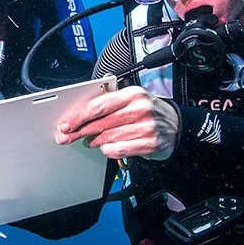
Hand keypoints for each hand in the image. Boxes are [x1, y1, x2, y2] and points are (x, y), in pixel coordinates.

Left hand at [54, 86, 179, 160]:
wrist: (177, 125)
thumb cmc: (149, 112)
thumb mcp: (132, 100)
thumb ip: (109, 103)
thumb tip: (80, 115)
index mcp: (132, 94)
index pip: (99, 105)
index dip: (79, 116)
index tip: (66, 123)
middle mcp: (140, 108)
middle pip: (101, 122)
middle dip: (79, 131)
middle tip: (66, 137)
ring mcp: (147, 127)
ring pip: (109, 137)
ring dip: (94, 141)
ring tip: (88, 141)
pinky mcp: (150, 143)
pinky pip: (121, 149)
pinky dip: (110, 150)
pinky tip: (106, 148)